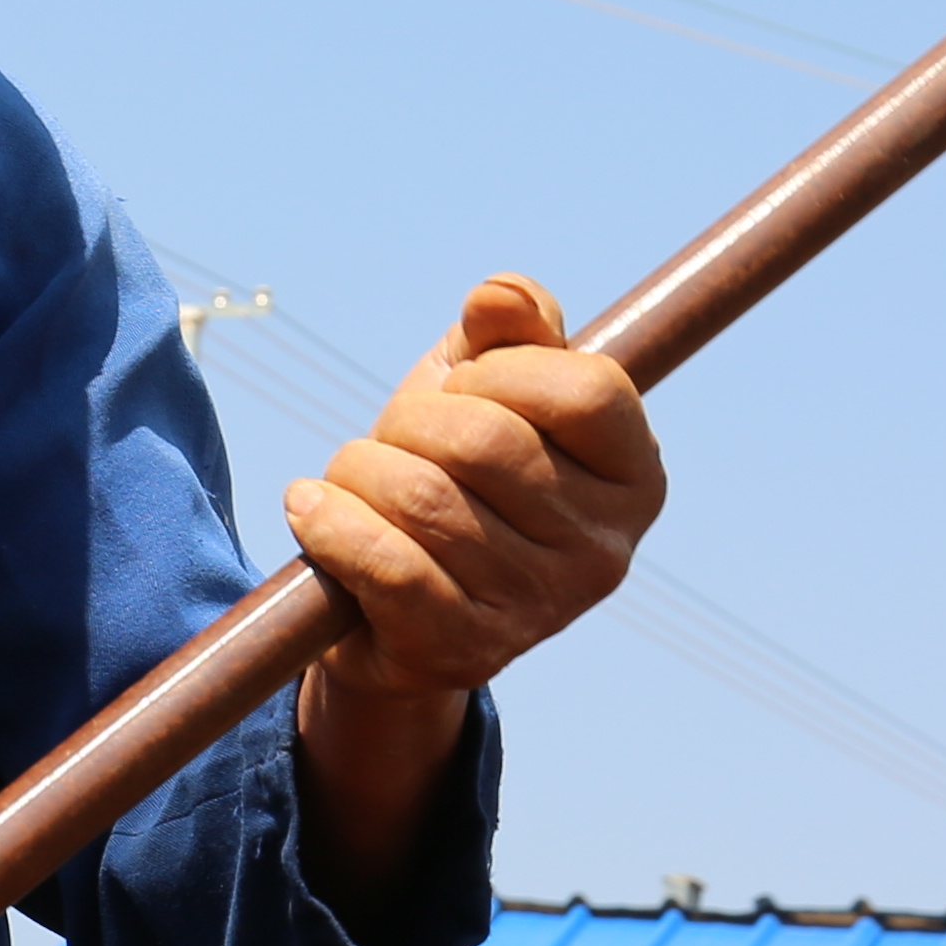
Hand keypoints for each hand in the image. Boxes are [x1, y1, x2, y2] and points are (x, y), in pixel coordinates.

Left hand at [282, 272, 665, 716]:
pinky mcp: (464, 651)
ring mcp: (538, 610)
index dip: (501, 371)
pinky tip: (310, 507)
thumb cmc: (453, 475)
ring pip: (424, 500)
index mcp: (635, 476)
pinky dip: (331, 523)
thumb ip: (506, 328)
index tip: (462, 389)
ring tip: (348, 479)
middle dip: (410, 421)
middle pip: (486, 441)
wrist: (396, 608)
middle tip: (389, 438)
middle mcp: (603, 551)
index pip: (584, 390)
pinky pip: (387, 566)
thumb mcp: (485, 387)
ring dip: (358, 472)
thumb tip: (500, 294)